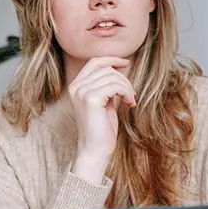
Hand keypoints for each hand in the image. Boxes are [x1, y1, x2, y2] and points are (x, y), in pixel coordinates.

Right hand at [67, 56, 135, 183]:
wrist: (96, 149)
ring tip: (130, 100)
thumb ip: (107, 85)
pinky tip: (129, 103)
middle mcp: (76, 87)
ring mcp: (82, 92)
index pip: (94, 62)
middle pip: (106, 69)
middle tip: (131, 95)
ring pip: (112, 76)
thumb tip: (120, 68)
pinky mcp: (91, 99)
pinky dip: (126, 92)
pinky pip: (115, 86)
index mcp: (76, 86)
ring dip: (126, 87)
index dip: (111, 59)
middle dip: (124, 79)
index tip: (126, 63)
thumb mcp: (105, 101)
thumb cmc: (102, 128)